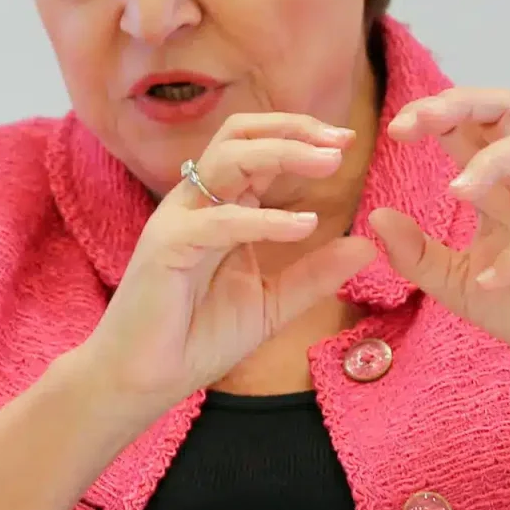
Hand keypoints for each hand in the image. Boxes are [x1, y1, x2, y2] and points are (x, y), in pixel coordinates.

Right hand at [80, 113, 377, 419]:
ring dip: (282, 154)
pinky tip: (304, 225)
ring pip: (228, 160)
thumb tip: (366, 246)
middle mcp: (197, 202)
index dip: (300, 135)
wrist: (144, 379)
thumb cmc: (198, 337)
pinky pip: (220, 221)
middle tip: (339, 142)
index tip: (345, 141)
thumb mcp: (271, 302)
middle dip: (292, 129)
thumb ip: (314, 274)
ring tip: (329, 164)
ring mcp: (179, 219)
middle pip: (240, 136)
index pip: (256, 147)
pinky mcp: (167, 246)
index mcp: (221, 206)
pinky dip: (265, 219)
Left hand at [372, 88, 509, 411]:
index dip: (433, 114)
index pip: (467, 126)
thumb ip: (416, 253)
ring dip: (491, 163)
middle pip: (504, 109)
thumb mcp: (456, 283)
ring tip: (455, 192)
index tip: (395, 129)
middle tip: (419, 120)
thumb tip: (374, 217)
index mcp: (500, 181)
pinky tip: (491, 281)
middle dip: (460, 104)